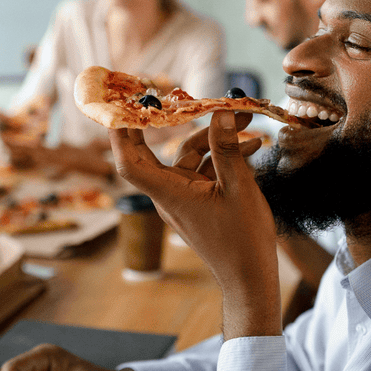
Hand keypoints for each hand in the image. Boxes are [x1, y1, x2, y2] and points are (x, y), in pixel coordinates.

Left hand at [109, 111, 280, 338]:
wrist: (250, 276)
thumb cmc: (242, 240)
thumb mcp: (239, 188)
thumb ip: (227, 149)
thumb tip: (220, 113)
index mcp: (168, 194)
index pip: (129, 161)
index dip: (119, 132)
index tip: (119, 106)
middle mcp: (169, 194)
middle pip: (154, 152)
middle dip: (163, 122)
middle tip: (165, 94)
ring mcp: (183, 198)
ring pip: (188, 156)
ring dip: (215, 137)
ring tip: (247, 122)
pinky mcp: (198, 201)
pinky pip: (203, 170)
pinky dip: (222, 156)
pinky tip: (252, 145)